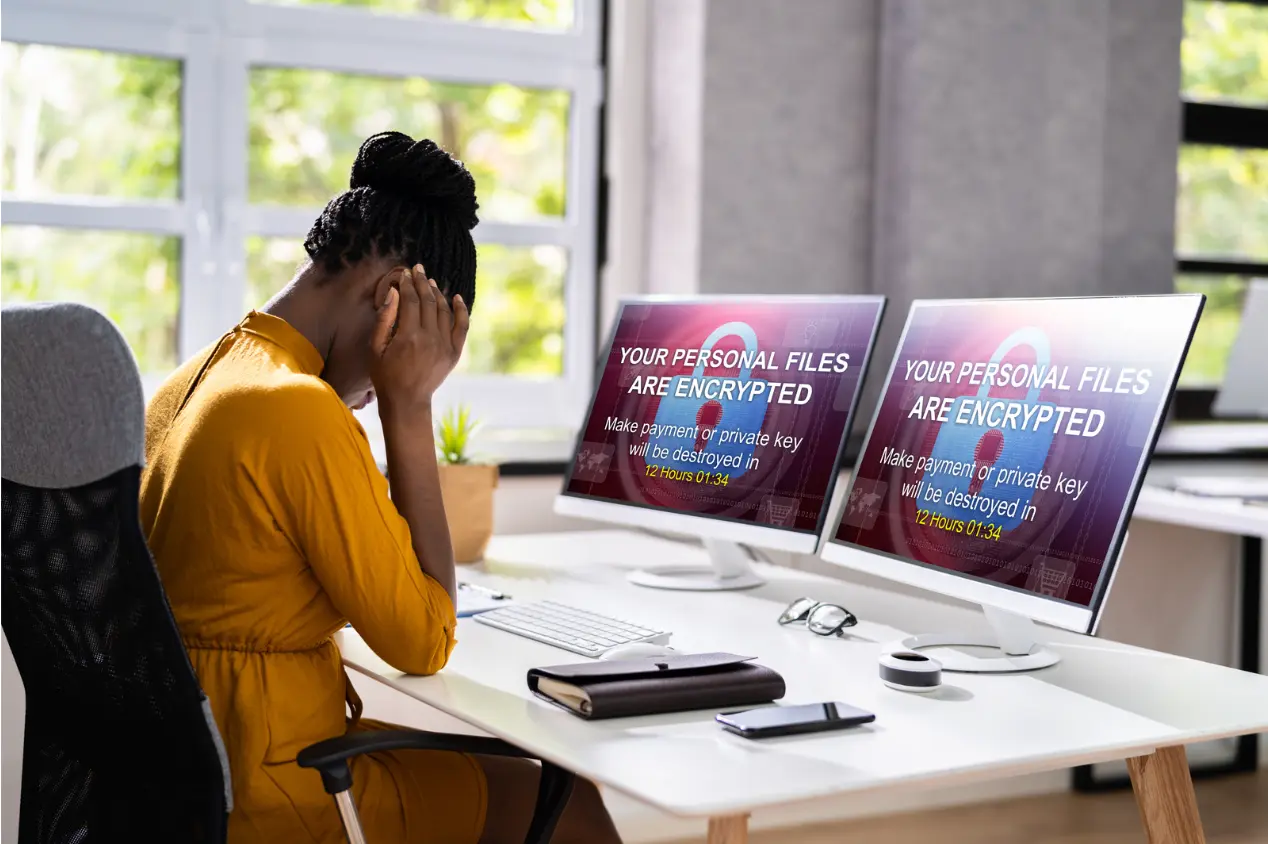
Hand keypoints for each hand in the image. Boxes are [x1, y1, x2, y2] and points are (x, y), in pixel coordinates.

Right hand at [370, 264, 469, 419]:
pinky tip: (457, 297)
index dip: (407, 285)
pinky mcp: (454, 353)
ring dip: (437, 293)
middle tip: (418, 269)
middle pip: (428, 301)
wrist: (407, 401)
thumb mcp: (375, 348)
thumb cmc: (385, 375)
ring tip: (430, 281)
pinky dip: (461, 310)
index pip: (410, 301)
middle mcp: (429, 338)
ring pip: (444, 310)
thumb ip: (384, 319)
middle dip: (422, 282)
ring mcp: (445, 345)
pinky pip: (462, 326)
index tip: (403, 274)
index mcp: (408, 336)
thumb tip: (393, 292)